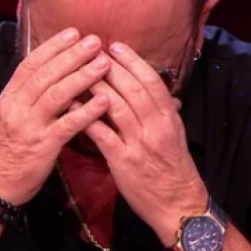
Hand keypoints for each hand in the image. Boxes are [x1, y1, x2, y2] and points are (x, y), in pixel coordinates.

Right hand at [0, 28, 111, 204]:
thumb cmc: (8, 147)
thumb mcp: (10, 114)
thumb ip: (28, 93)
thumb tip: (52, 69)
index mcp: (10, 96)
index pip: (31, 64)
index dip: (53, 47)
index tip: (73, 32)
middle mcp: (17, 107)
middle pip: (46, 74)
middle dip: (72, 55)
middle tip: (95, 41)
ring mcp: (30, 126)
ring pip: (57, 95)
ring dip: (82, 77)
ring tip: (104, 64)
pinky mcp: (43, 146)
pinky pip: (67, 125)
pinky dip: (87, 111)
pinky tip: (104, 101)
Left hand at [82, 42, 207, 245]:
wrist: (178, 204)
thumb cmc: (173, 168)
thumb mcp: (174, 135)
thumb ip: (163, 111)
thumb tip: (155, 88)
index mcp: (169, 118)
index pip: (152, 82)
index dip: (133, 62)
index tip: (116, 46)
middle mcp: (156, 127)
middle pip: (132, 89)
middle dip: (111, 67)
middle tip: (91, 50)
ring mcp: (139, 144)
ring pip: (116, 107)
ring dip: (96, 87)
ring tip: (78, 71)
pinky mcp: (123, 162)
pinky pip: (102, 135)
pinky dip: (86, 118)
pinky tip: (72, 107)